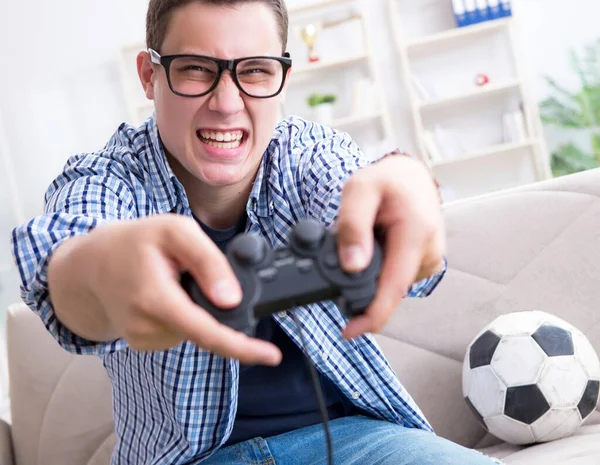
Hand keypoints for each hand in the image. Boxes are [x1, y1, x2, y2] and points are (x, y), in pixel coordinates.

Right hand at [86, 215, 281, 363]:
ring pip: (195, 329)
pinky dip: (184, 313)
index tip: (271, 357)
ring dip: (197, 307)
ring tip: (171, 278)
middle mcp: (147, 327)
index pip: (206, 332)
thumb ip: (208, 262)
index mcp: (155, 299)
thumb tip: (233, 299)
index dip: (242, 347)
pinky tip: (165, 294)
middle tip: (190, 273)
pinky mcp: (144, 343)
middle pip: (206, 327)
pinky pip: (181, 331)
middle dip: (212, 304)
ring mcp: (144, 339)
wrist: (90, 264)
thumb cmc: (133, 243)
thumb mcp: (175, 231)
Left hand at [335, 155, 445, 339]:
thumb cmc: (387, 181)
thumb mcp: (359, 190)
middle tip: (342, 255)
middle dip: (360, 286)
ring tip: (365, 241)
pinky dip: (379, 269)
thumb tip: (352, 265)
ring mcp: (430, 261)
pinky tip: (376, 248)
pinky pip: (394, 278)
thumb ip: (353, 226)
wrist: (411, 177)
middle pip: (388, 290)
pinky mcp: (425, 265)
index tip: (350, 331)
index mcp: (415, 234)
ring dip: (369, 274)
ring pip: (389, 285)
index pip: (394, 286)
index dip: (372, 315)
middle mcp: (429, 252)